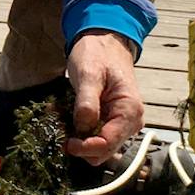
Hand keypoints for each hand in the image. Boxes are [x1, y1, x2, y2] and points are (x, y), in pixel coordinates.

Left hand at [67, 32, 144, 165]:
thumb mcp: (89, 74)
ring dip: (80, 141)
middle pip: (105, 151)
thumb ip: (87, 102)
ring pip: (100, 148)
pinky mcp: (111, 122)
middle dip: (83, 147)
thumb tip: (82, 128)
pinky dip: (81, 133)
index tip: (67, 143)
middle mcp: (130, 122)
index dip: (86, 148)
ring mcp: (122, 124)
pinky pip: (96, 136)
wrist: (105, 43)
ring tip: (64, 123)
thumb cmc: (98, 55)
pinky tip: (69, 120)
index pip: (109, 143)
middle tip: (63, 133)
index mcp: (129, 111)